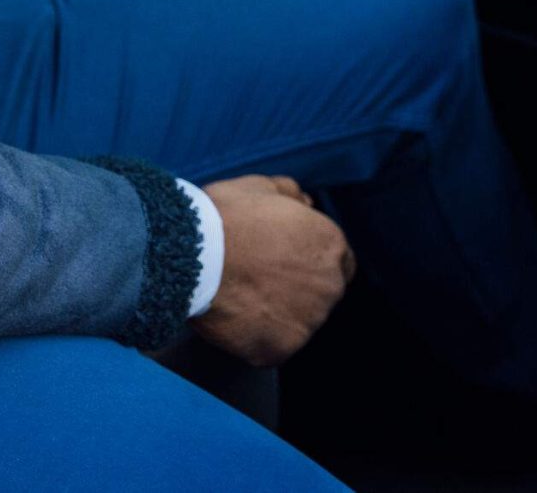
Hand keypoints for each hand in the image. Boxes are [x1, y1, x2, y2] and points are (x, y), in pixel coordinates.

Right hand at [192, 174, 354, 366]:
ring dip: (277, 314)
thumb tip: (305, 202)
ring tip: (242, 296)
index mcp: (331, 246)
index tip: (287, 263)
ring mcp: (308, 322)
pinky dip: (255, 337)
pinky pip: (272, 346)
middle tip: (259, 279)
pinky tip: (234, 317)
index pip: (340, 263)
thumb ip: (292, 195)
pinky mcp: (281, 350)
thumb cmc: (227, 217)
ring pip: (298, 323)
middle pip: (322, 295)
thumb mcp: (262, 187)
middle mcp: (329, 286)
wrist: (196, 257)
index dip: (312, 262)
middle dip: (298, 290)